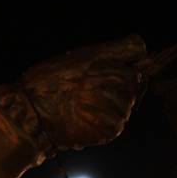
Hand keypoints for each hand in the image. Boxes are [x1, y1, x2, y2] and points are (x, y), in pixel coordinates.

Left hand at [17, 35, 146, 152]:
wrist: (32, 108)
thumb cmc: (53, 78)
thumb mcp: (87, 55)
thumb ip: (119, 48)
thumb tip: (144, 46)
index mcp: (114, 70)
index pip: (139, 60)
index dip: (124, 60)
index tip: (99, 63)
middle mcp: (118, 91)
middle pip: (134, 79)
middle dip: (106, 76)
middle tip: (81, 81)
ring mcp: (114, 112)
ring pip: (126, 100)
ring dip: (97, 96)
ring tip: (76, 97)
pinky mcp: (108, 130)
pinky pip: (116, 120)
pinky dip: (94, 114)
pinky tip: (78, 112)